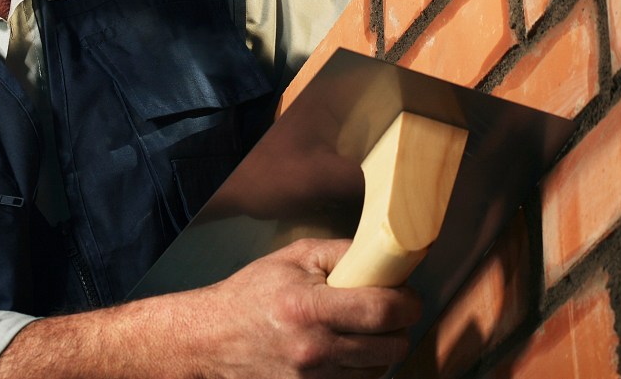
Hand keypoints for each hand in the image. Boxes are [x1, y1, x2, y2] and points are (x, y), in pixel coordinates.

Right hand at [197, 238, 420, 377]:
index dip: (407, 302)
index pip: (383, 311)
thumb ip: (341, 253)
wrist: (212, 338)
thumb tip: (384, 257)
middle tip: (388, 310)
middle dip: (399, 326)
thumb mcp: (292, 259)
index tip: (408, 295)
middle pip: (391, 346)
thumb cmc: (250, 295)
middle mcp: (314, 349)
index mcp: (308, 308)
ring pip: (380, 369)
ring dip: (380, 349)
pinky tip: (346, 350)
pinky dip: (361, 368)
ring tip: (359, 329)